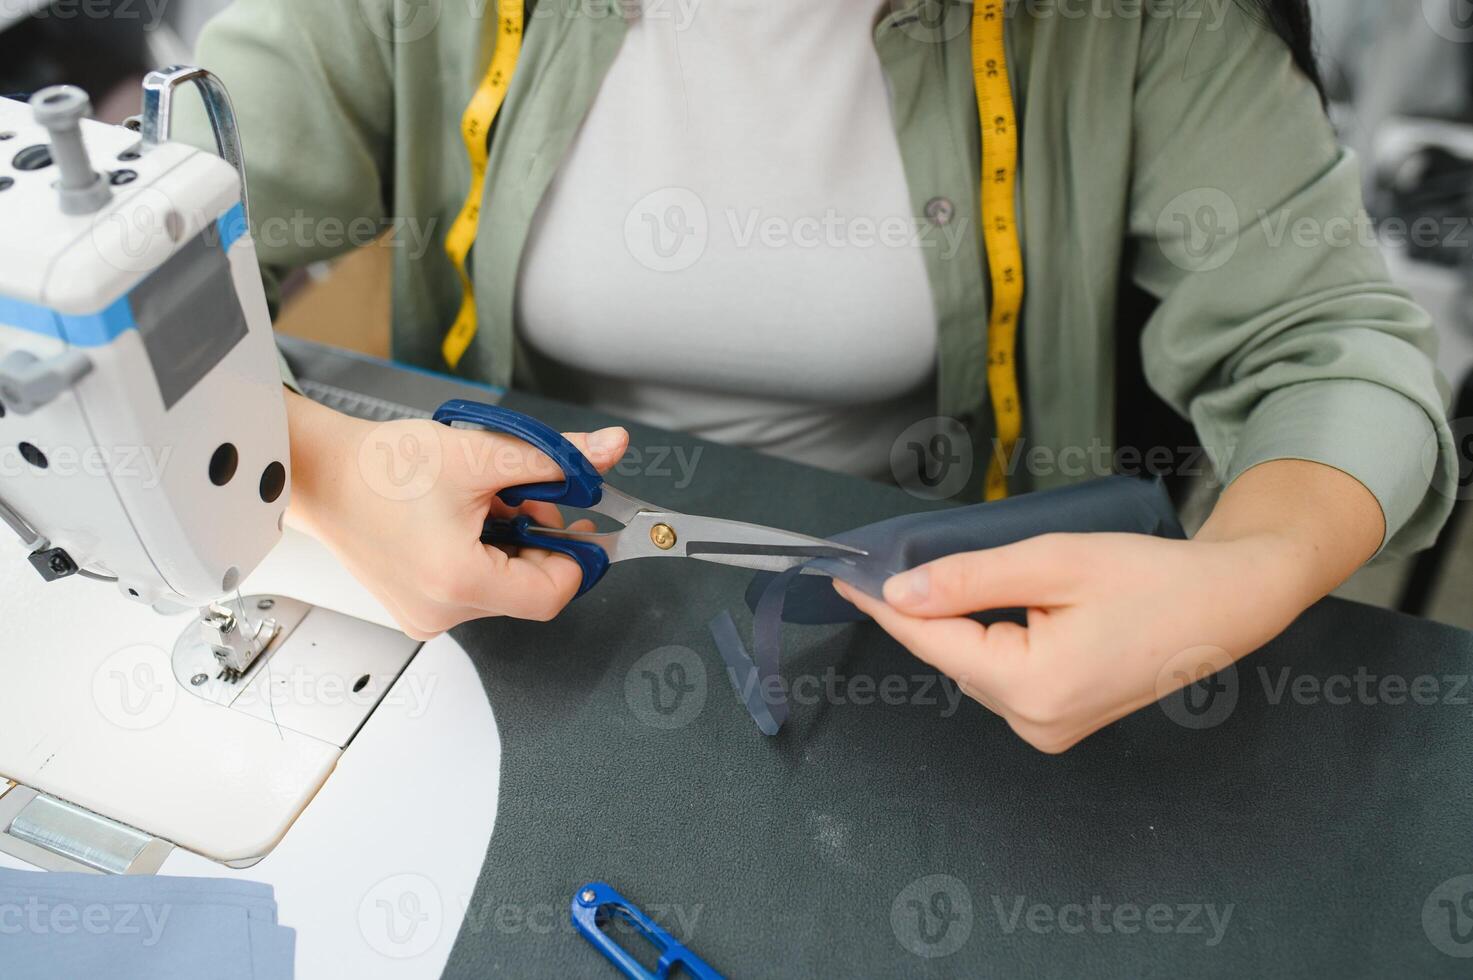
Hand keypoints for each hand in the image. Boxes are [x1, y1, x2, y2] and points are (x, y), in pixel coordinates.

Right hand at [283, 391, 628, 639]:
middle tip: (515, 495)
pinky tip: (457, 520)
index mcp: (458, 581)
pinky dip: (480, 553)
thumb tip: (609, 451)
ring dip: (508, 543)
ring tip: (477, 502)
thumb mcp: (483, 453)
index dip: (574, 553)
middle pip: (529, 589)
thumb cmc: (382, 466)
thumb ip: (556, 457)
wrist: (320, 472)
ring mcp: (425, 616)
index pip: (554, 593)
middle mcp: (441, 612)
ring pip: (502, 586)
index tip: (574, 517)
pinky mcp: (415, 609)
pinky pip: (472, 588)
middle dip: (536, 539)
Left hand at [834, 460, 1384, 752]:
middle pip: (951, 654)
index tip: (843, 577)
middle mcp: (1035, 722)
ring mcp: (1048, 730)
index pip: (933, 640)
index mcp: (1032, 686)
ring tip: (989, 575)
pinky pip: (1002, 676)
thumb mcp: (1053, 562)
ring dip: (964, 622)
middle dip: (929, 607)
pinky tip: (1009, 605)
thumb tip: (900, 593)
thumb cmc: (1152, 576)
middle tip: (909, 556)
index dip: (884, 606)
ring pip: (974, 665)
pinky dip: (991, 639)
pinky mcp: (1059, 723)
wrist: (1227, 605)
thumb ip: (969, 578)